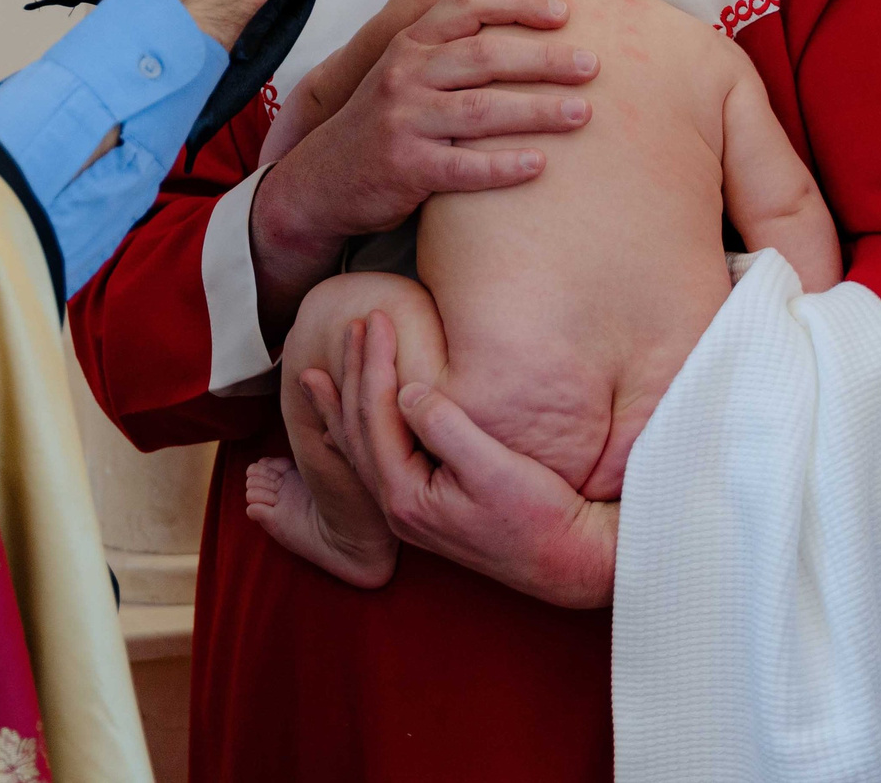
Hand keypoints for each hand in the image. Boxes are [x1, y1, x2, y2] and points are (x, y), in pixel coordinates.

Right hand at [248, 0, 592, 332]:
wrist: (320, 182)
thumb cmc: (386, 124)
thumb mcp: (406, 73)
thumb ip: (451, 49)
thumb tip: (531, 29)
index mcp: (410, 43)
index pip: (468, 4)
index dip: (519, 2)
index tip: (565, 13)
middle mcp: (405, 74)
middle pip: (486, 56)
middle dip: (545, 59)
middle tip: (593, 66)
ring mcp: (403, 121)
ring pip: (482, 111)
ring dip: (539, 111)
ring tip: (583, 114)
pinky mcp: (404, 168)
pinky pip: (464, 167)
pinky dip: (504, 166)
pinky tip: (540, 165)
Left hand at [301, 311, 616, 607]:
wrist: (566, 562)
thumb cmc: (539, 515)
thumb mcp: (494, 467)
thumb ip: (445, 426)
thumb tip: (406, 390)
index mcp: (406, 496)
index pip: (376, 415)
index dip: (375, 362)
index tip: (377, 318)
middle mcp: (397, 508)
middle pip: (358, 430)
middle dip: (351, 375)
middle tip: (348, 325)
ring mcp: (408, 511)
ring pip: (360, 448)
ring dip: (341, 406)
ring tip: (314, 376)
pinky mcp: (425, 508)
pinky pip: (375, 464)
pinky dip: (355, 436)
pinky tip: (339, 427)